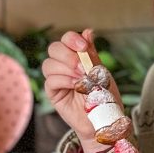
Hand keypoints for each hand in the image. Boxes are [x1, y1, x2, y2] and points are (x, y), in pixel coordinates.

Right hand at [41, 28, 119, 152]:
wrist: (103, 120)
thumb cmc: (104, 97)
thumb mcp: (102, 72)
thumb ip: (92, 54)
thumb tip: (88, 32)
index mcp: (77, 56)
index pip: (67, 39)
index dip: (72, 39)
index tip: (83, 47)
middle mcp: (64, 65)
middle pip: (54, 48)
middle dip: (68, 55)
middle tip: (82, 67)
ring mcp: (57, 79)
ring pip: (49, 64)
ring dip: (66, 69)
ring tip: (81, 79)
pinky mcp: (53, 93)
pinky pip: (50, 81)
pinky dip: (63, 81)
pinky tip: (75, 86)